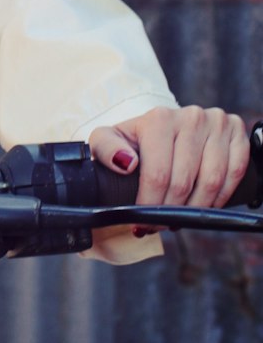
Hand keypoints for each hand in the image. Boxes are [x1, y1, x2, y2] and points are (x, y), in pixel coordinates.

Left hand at [89, 105, 249, 209]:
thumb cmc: (133, 140)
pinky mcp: (236, 132)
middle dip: (169, 212)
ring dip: (195, 210)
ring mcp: (217, 123)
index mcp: (159, 119)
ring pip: (211, 182)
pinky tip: (202, 206)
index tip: (141, 223)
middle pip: (184, 182)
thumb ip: (106, 149)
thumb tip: (126, 163)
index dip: (150, 206)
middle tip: (158, 225)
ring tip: (178, 218)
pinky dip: (220, 198)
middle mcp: (191, 117)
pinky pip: (234, 174)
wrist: (161, 127)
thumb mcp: (108, 140)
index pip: (158, 174)